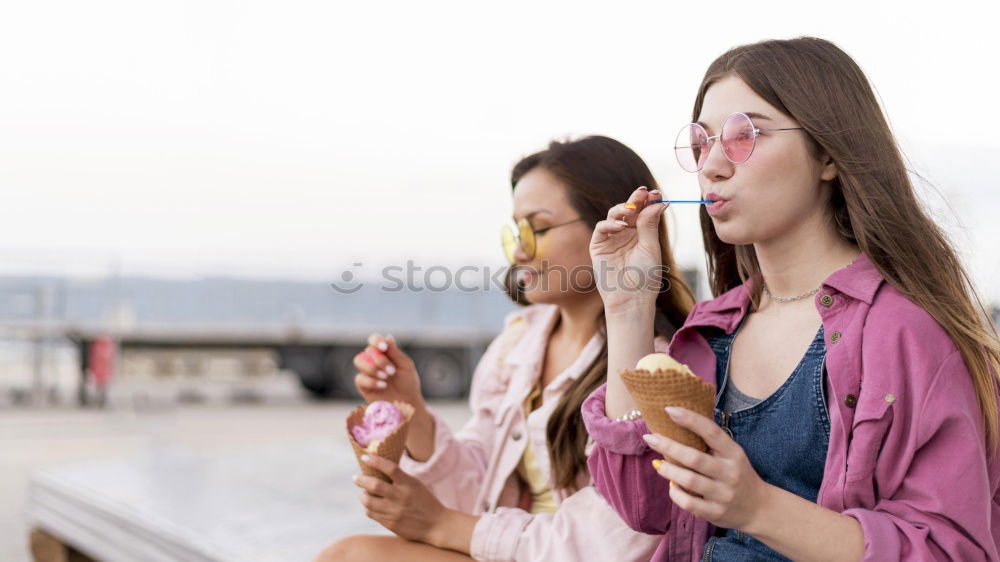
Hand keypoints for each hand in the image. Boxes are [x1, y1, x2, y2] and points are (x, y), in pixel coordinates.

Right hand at [353, 333, 424, 409]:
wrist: (406, 403)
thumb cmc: (408, 383)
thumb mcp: (405, 366)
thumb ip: (395, 352)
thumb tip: (387, 336)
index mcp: (384, 352)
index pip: (374, 339)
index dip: (376, 340)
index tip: (384, 347)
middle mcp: (373, 359)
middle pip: (367, 351)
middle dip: (380, 360)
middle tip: (392, 371)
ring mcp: (366, 372)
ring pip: (359, 360)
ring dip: (372, 368)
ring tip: (386, 377)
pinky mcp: (362, 385)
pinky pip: (359, 378)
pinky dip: (371, 381)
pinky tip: (383, 386)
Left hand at [353, 454, 451, 544]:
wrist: (436, 525)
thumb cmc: (424, 501)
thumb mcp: (415, 485)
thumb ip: (399, 479)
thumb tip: (378, 468)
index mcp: (409, 484)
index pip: (390, 468)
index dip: (375, 461)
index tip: (365, 457)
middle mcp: (401, 497)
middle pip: (374, 485)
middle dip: (361, 480)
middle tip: (356, 477)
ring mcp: (395, 512)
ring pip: (368, 501)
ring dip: (363, 495)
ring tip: (363, 493)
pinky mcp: (390, 523)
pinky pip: (371, 513)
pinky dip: (368, 507)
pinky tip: (370, 505)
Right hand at [590, 186, 669, 314]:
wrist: (631, 299)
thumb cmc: (645, 277)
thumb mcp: (650, 248)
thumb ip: (649, 225)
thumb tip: (656, 203)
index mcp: (642, 233)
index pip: (644, 211)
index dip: (649, 201)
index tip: (657, 194)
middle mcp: (627, 233)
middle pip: (630, 210)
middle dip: (636, 199)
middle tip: (643, 192)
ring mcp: (612, 238)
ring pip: (614, 214)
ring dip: (622, 208)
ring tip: (631, 210)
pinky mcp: (599, 246)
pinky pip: (601, 228)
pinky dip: (609, 224)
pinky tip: (619, 226)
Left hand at [642, 406, 771, 531]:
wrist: (758, 508)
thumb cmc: (737, 474)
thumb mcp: (731, 455)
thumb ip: (711, 443)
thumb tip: (676, 421)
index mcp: (734, 453)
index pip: (712, 432)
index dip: (690, 419)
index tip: (669, 410)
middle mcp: (730, 473)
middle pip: (695, 458)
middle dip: (669, 446)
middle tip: (650, 437)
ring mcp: (724, 494)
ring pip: (689, 480)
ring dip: (668, 470)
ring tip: (657, 463)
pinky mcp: (716, 513)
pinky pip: (689, 503)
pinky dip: (675, 493)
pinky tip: (671, 485)